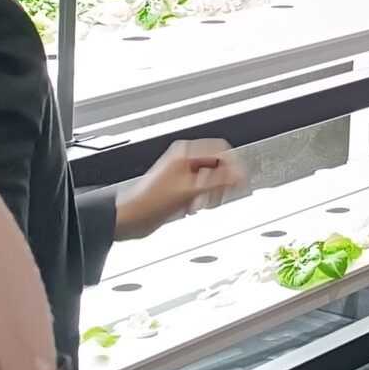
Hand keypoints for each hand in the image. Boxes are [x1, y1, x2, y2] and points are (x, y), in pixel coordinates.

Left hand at [115, 138, 246, 240]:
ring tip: (204, 204)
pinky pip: (201, 189)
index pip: (221, 150)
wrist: (129, 219)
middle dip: (221, 182)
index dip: (233, 165)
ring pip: (210, 178)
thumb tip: (239, 175)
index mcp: (185, 153)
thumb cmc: (149, 203)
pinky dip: (202, 198)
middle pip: (217, 165)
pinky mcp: (179, 187)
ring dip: (211, 192)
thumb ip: (218, 181)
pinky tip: (194, 207)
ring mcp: (181, 173)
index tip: (239, 181)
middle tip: (219, 196)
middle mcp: (183, 159)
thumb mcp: (190, 190)